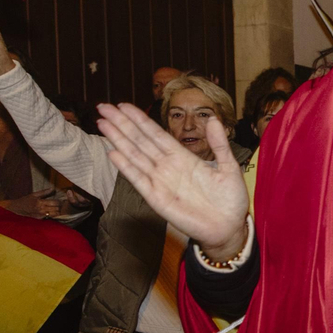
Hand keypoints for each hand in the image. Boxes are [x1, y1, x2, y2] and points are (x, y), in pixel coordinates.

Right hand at [2, 188, 61, 218]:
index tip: (61, 200)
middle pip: (56, 209)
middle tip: (61, 205)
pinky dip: (53, 216)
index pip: (55, 202)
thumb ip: (44, 192)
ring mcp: (41, 216)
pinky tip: (53, 213)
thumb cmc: (25, 200)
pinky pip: (50, 218)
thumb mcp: (34, 194)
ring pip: (54, 215)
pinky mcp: (40, 220)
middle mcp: (41, 210)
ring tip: (58, 209)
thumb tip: (53, 188)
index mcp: (40, 202)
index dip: (60, 201)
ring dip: (57, 212)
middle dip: (60, 207)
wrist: (16, 209)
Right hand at [96, 101, 247, 257]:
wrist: (229, 228)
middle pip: (140, 141)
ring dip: (118, 140)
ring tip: (102, 123)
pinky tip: (113, 153)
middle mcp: (167, 167)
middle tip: (103, 107)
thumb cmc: (229, 199)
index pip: (156, 134)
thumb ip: (219, 144)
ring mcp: (160, 182)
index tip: (123, 105)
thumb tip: (213, 119)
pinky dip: (125, 167)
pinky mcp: (157, 199)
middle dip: (122, 124)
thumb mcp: (229, 167)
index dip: (140, 119)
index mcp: (183, 157)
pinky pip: (139, 180)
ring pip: (135, 156)